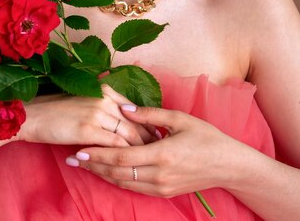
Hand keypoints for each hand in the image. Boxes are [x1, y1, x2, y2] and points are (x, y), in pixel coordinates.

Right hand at [19, 85, 158, 147]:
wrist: (36, 115)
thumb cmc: (60, 110)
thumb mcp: (86, 100)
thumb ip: (106, 105)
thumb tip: (127, 120)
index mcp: (106, 90)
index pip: (134, 109)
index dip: (148, 124)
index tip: (157, 137)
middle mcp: (104, 98)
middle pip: (135, 122)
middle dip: (148, 139)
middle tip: (158, 152)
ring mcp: (97, 113)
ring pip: (128, 134)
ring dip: (139, 150)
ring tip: (147, 161)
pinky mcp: (88, 129)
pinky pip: (113, 145)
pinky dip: (123, 156)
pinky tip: (128, 165)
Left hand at [66, 104, 238, 196]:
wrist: (228, 166)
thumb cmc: (206, 137)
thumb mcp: (179, 119)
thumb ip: (149, 114)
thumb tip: (123, 107)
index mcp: (161, 153)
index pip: (120, 156)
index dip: (97, 154)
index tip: (78, 150)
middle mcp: (158, 174)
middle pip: (117, 172)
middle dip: (93, 166)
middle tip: (71, 160)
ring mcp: (161, 186)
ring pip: (123, 183)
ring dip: (102, 174)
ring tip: (84, 166)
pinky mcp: (165, 192)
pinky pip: (135, 188)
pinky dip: (118, 180)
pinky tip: (107, 172)